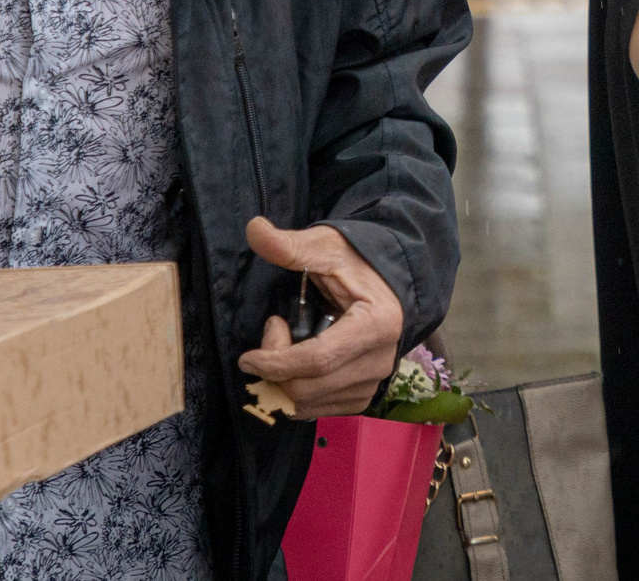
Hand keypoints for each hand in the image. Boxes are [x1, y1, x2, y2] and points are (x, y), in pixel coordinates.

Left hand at [238, 219, 405, 416]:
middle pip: (308, 388)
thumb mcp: (327, 248)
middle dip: (275, 368)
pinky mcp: (364, 396)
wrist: (392, 282)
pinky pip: (317, 411)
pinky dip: (294, 395)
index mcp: (376, 325)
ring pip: (309, 404)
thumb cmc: (360, 263)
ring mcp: (374, 382)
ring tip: (285, 347)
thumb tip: (254, 228)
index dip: (274, 362)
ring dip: (282, 382)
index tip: (247, 356)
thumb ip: (291, 246)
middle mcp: (381, 360)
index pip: (316, 360)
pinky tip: (294, 368)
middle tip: (273, 332)